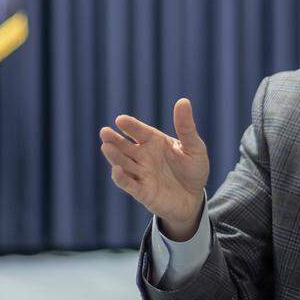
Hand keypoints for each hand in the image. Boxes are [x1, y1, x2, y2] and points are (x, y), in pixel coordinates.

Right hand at [99, 98, 208, 240]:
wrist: (194, 198)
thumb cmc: (193, 170)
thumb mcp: (194, 147)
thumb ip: (186, 127)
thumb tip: (183, 101)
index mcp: (154, 142)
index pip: (139, 131)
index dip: (130, 126)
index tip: (120, 120)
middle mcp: (144, 157)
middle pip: (125, 146)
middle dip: (114, 139)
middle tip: (104, 132)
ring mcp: (141, 174)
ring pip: (123, 163)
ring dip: (114, 156)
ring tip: (106, 146)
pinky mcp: (142, 192)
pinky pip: (129, 184)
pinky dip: (121, 178)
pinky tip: (116, 169)